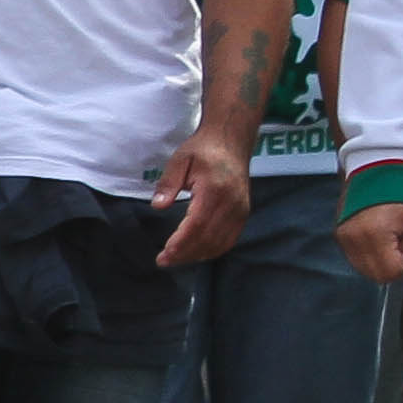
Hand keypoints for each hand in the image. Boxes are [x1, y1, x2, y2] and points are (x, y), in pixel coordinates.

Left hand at [154, 127, 254, 267]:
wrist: (232, 141)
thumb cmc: (203, 149)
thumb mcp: (180, 160)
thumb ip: (168, 183)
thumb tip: (158, 206)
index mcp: (215, 189)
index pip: (197, 225)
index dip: (180, 244)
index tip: (164, 255)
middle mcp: (232, 203)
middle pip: (208, 239)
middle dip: (185, 254)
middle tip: (164, 261)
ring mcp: (241, 210)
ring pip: (220, 243)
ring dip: (198, 255)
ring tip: (177, 258)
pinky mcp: (244, 213)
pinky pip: (229, 239)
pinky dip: (213, 250)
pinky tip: (197, 252)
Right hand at [340, 199, 402, 287]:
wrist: (378, 163)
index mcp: (374, 235)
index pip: (394, 272)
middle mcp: (353, 239)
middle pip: (378, 275)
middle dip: (394, 262)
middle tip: (400, 235)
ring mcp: (343, 237)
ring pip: (366, 269)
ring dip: (382, 258)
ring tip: (389, 232)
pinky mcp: (339, 234)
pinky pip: (356, 258)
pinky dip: (370, 252)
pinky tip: (377, 232)